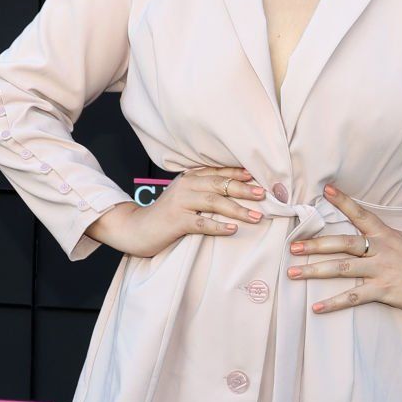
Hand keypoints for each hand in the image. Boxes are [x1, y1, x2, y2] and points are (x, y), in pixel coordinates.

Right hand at [85, 165, 266, 255]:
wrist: (137, 228)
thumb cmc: (166, 215)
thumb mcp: (185, 197)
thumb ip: (204, 191)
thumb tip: (234, 192)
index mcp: (190, 178)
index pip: (219, 172)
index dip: (239, 174)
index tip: (259, 178)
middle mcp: (186, 186)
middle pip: (221, 185)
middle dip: (244, 190)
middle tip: (264, 195)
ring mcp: (181, 203)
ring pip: (214, 202)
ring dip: (238, 209)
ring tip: (257, 216)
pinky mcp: (176, 221)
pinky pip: (201, 223)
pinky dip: (218, 226)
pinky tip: (232, 229)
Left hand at [287, 182, 401, 316]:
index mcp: (386, 235)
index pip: (361, 214)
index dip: (343, 202)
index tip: (325, 192)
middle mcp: (379, 250)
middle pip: (343, 243)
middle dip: (316, 244)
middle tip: (293, 246)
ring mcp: (379, 271)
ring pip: (342, 269)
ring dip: (315, 271)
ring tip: (293, 273)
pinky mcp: (382, 291)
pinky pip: (353, 297)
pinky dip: (333, 303)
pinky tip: (316, 307)